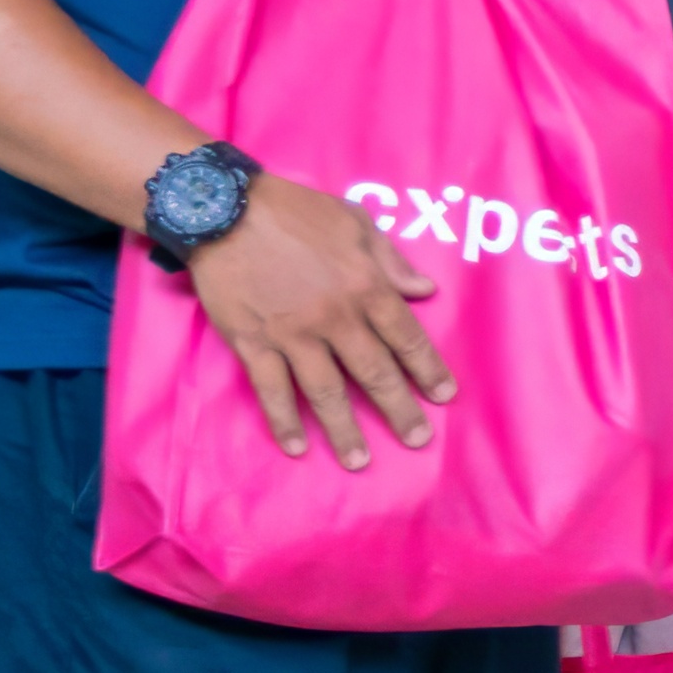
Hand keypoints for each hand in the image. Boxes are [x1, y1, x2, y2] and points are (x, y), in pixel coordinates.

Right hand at [188, 180, 454, 466]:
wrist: (226, 211)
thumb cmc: (296, 213)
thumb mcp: (357, 224)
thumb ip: (392, 261)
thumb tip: (425, 290)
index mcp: (366, 287)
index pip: (407, 338)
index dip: (428, 369)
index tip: (445, 396)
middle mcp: (335, 318)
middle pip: (374, 373)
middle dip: (399, 409)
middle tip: (417, 440)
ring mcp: (292, 335)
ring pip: (326, 392)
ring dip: (344, 430)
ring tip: (360, 461)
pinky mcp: (252, 343)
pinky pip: (272, 390)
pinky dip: (284, 421)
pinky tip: (297, 447)